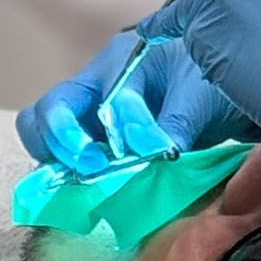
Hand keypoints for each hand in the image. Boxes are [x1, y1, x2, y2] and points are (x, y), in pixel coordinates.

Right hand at [16, 32, 249, 173]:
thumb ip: (177, 122)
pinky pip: (62, 164)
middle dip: (63, 139)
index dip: (132, 127)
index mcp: (119, 63)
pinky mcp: (92, 150)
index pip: (111, 98)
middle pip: (50, 110)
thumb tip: (161, 153)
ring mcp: (87, 122)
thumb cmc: (204, 80)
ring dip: (57, 161)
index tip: (159, 149)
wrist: (216, 94)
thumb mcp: (200, 94)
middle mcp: (93, 90)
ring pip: (44, 136)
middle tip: (92, 166)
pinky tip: (83, 197)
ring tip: (82, 181)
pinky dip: (66, 179)